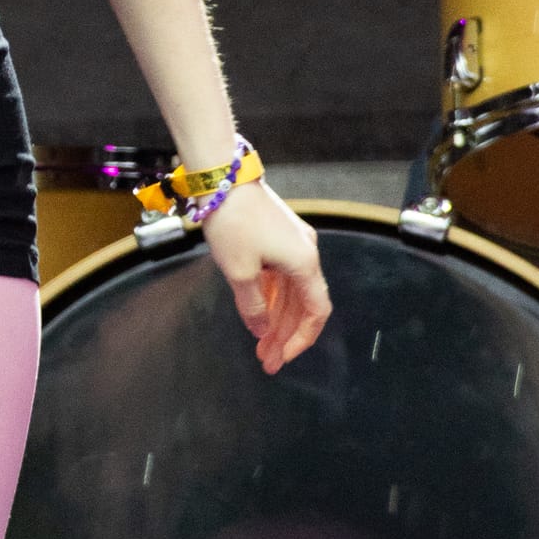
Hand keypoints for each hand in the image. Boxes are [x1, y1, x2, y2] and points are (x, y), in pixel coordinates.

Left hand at [199, 179, 330, 372]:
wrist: (223, 177)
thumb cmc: (234, 223)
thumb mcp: (240, 272)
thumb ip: (254, 306)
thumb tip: (262, 331)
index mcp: (304, 264)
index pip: (316, 312)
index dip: (302, 339)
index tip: (283, 357)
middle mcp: (306, 254)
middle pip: (302, 305)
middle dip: (284, 335)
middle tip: (267, 360)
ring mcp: (293, 244)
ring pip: (289, 292)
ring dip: (276, 319)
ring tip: (260, 346)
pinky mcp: (277, 237)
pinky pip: (279, 276)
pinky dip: (270, 297)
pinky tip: (257, 316)